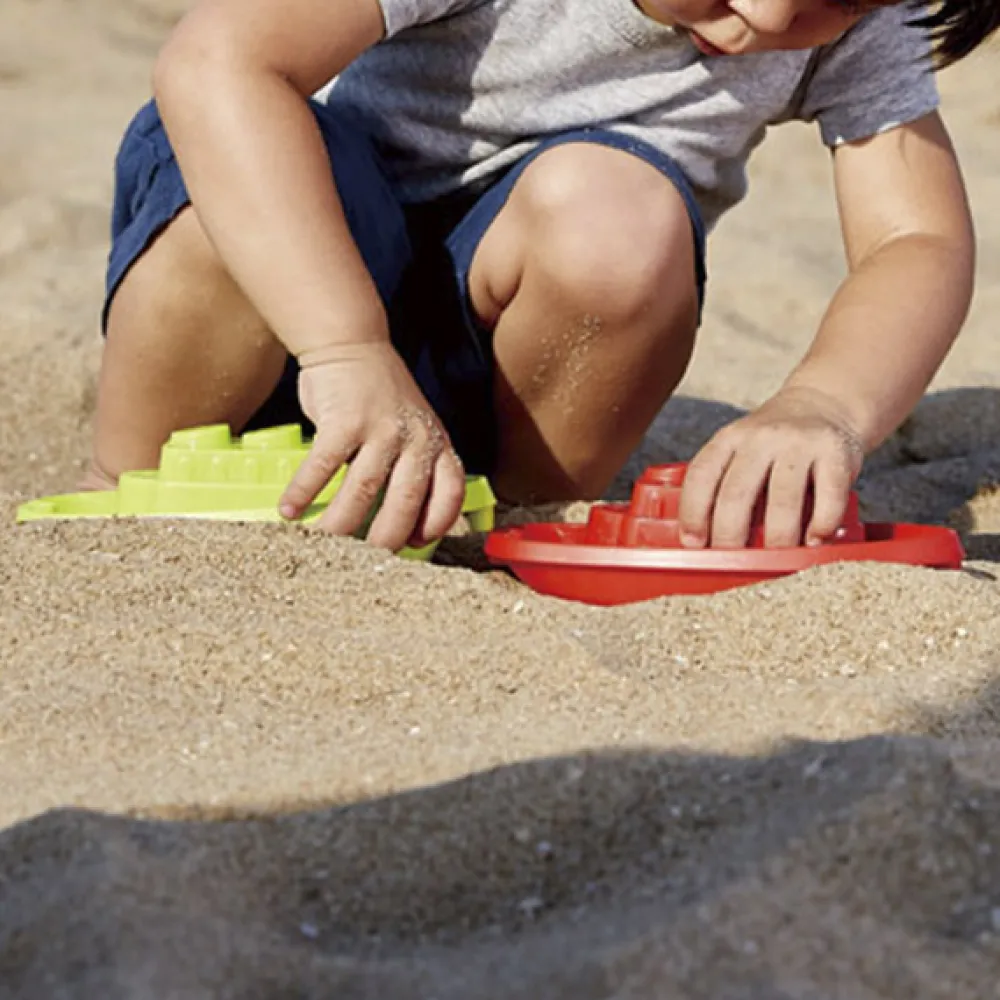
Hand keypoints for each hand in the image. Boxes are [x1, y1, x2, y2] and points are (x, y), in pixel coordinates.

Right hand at [278, 341, 465, 551]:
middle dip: (385, 539)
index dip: (436, 523)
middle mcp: (415, 438)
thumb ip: (413, 470)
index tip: (415, 543)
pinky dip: (304, 492)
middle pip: (406, 502)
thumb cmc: (380, 398)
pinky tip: (289, 511)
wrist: (351, 344)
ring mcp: (381, 428)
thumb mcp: (415, 429)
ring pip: (363, 490)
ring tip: (321, 544)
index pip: (450, 493)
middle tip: (364, 560)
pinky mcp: (344, 420)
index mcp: (437, 444)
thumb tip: (404, 524)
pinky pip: (324, 466)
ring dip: (339, 523)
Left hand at [678, 387, 864, 548]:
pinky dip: (821, 524)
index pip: (701, 476)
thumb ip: (725, 484)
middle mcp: (760, 437)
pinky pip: (829, 495)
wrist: (825, 404)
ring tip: (776, 559)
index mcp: (729, 439)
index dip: (693, 513)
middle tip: (733, 561)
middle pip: (737, 493)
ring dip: (777, 537)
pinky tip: (814, 539)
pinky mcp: (836, 451)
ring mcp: (799, 443)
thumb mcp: (740, 451)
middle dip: (730, 535)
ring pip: (782, 498)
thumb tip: (708, 542)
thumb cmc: (774, 444)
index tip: (694, 543)